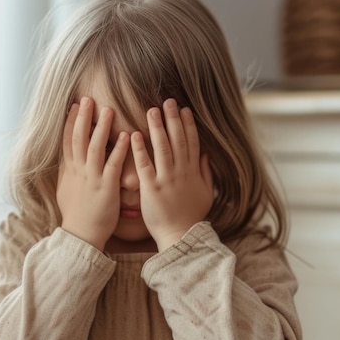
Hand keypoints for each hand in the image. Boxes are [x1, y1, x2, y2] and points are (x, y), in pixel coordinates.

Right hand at [57, 97, 129, 249]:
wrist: (81, 236)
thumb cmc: (77, 215)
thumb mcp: (67, 190)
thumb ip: (69, 173)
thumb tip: (67, 160)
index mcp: (70, 171)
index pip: (67, 141)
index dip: (70, 122)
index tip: (74, 105)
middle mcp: (79, 171)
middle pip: (78, 138)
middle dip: (82, 117)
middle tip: (88, 98)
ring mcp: (92, 178)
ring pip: (94, 147)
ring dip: (101, 127)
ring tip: (108, 109)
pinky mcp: (106, 188)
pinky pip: (113, 164)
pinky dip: (118, 149)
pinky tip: (126, 136)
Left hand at [131, 98, 213, 250]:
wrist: (180, 237)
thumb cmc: (191, 217)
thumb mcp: (205, 194)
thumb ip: (205, 173)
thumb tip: (205, 155)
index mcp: (193, 172)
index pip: (191, 142)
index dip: (188, 124)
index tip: (184, 109)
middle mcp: (181, 172)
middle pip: (177, 140)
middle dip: (172, 119)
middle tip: (167, 101)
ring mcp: (166, 179)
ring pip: (162, 148)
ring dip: (157, 127)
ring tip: (151, 110)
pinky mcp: (151, 188)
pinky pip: (144, 165)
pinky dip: (140, 149)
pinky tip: (134, 134)